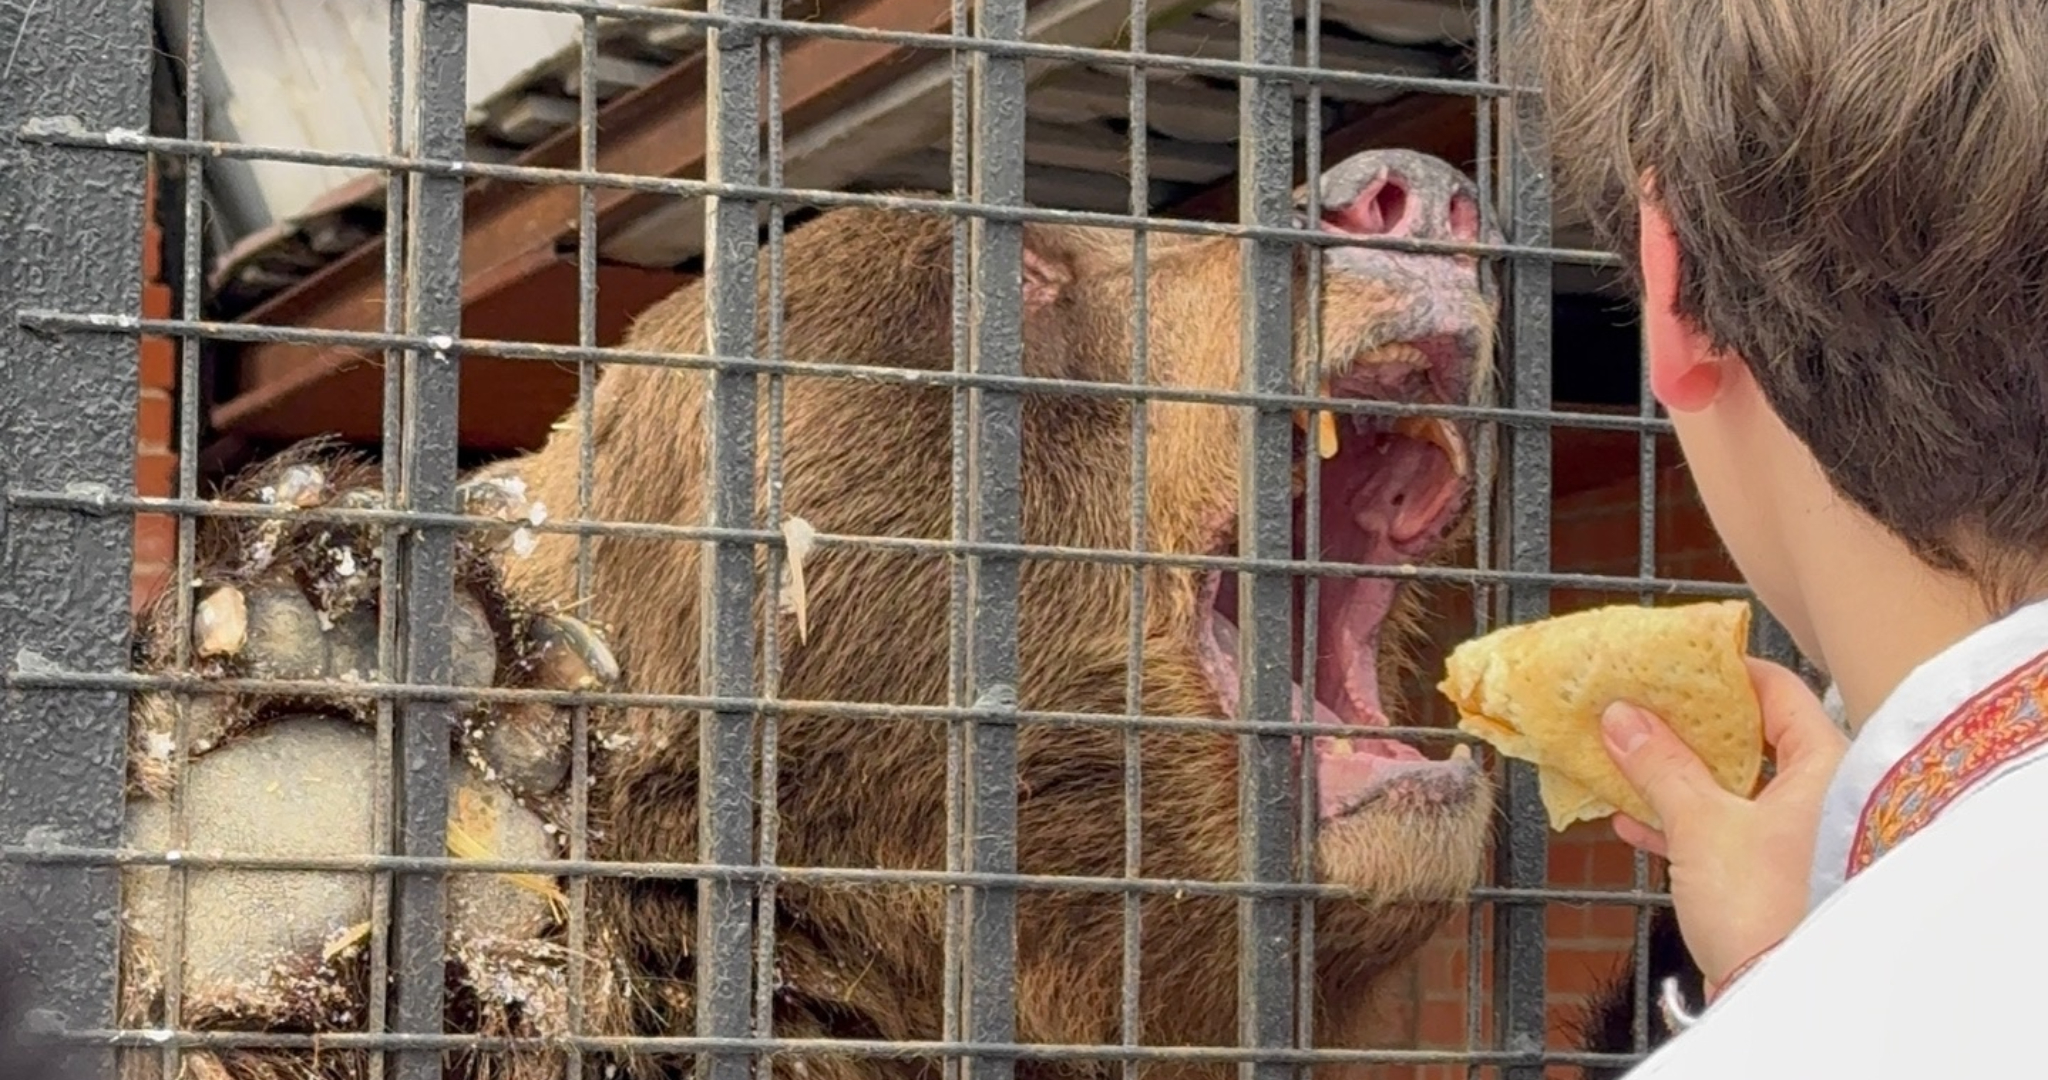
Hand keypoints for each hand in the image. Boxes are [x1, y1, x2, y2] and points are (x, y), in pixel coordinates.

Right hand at [1599, 658, 1848, 990]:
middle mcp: (1825, 795)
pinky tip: (1637, 821)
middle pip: (1752, 739)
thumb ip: (1659, 765)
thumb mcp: (1699, 824)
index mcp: (1827, 766)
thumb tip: (1622, 718)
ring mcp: (1802, 837)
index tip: (1677, 662)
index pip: (1779, 691)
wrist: (1780, 998)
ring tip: (1627, 758)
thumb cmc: (1763, 907)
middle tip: (1642, 706)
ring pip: (1736, 787)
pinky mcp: (1776, 875)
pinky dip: (1686, 821)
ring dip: (1680, 776)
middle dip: (1689, 728)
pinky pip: (1729, 830)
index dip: (1724, 673)